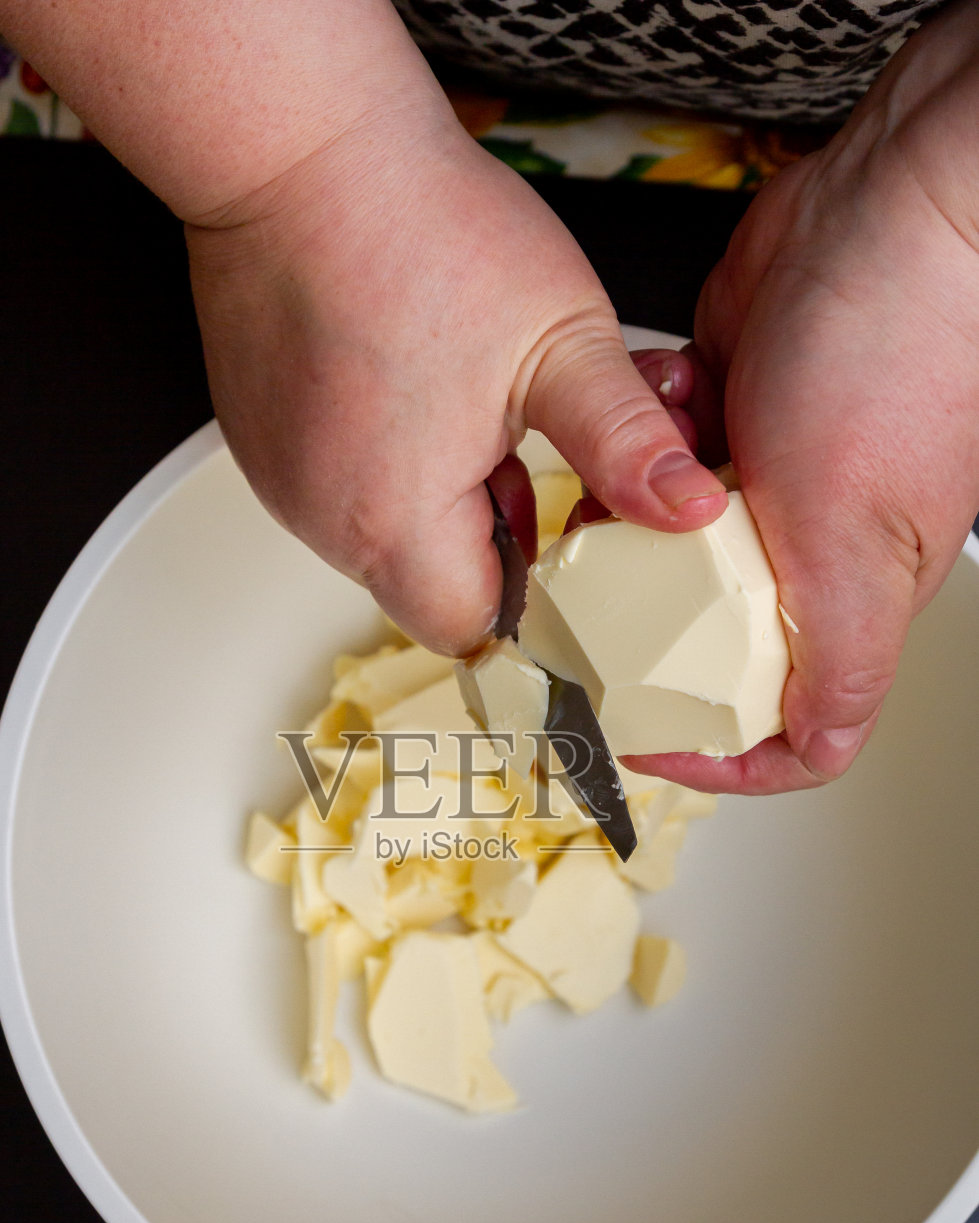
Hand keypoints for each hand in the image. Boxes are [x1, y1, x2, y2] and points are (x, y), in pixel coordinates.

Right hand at [186, 111, 724, 655]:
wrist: (298, 149)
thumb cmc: (417, 231)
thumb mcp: (560, 340)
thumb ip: (627, 443)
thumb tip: (689, 509)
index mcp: (397, 522)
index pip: (475, 630)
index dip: (532, 601)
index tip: (564, 550)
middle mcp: (326, 520)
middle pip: (430, 588)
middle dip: (495, 542)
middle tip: (524, 459)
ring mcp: (286, 482)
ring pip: (386, 537)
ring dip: (441, 500)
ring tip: (469, 411)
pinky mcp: (264, 440)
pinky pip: (341, 487)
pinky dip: (386, 463)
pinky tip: (412, 389)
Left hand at [626, 1, 978, 794]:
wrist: (895, 197)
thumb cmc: (903, 353)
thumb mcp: (854, 537)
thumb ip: (839, 657)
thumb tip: (817, 749)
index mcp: (850, 597)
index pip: (791, 724)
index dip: (714, 752)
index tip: (639, 735)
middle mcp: (806, 547)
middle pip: (704, 637)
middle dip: (643, 617)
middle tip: (594, 590)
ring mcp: (762, 478)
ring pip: (663, 543)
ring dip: (633, 511)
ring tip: (627, 470)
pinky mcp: (727, 411)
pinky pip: (652, 452)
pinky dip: (644, 428)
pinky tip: (670, 388)